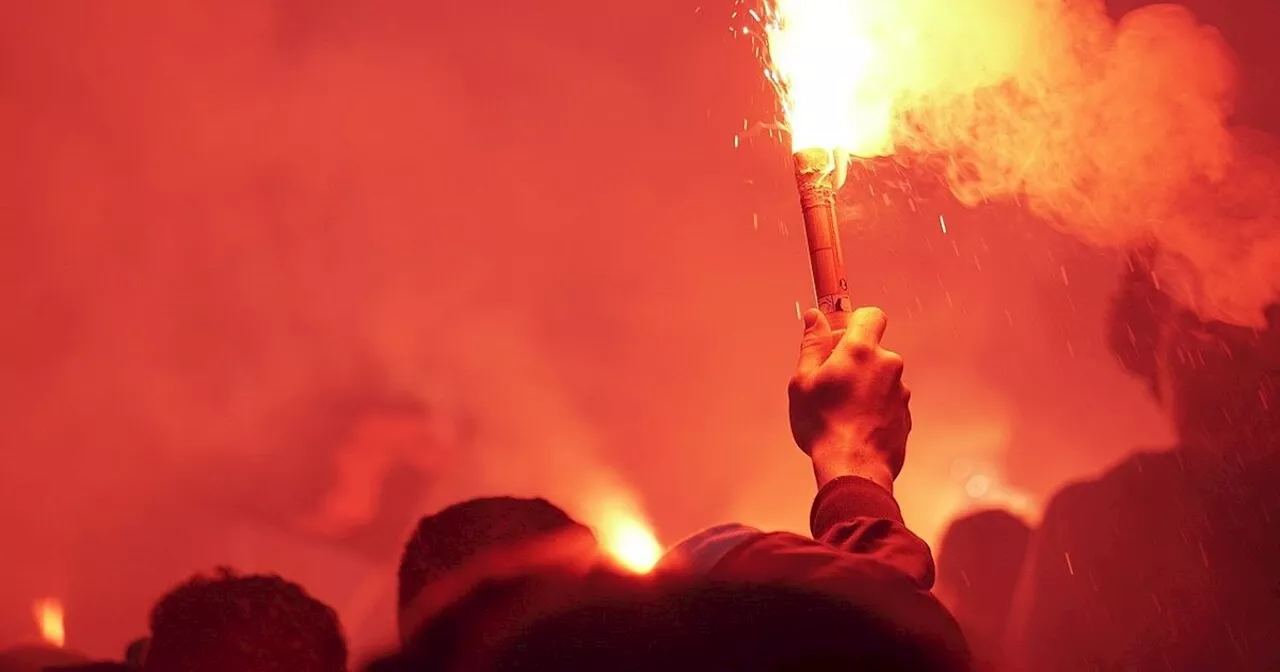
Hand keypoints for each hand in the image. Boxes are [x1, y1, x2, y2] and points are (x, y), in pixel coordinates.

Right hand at [788, 307, 911, 492]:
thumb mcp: (803, 381)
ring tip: (841, 412)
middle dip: (854, 361)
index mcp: (861, 351)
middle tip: (830, 383)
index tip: (839, 335)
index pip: (870, 315)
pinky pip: (888, 402)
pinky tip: (855, 426)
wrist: (853, 469)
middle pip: (873, 350)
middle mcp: (888, 365)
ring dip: (864, 387)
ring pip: (880, 378)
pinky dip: (874, 408)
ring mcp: (900, 392)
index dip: (855, 321)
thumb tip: (814, 317)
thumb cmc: (824, 425)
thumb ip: (812, 344)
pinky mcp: (906, 415)